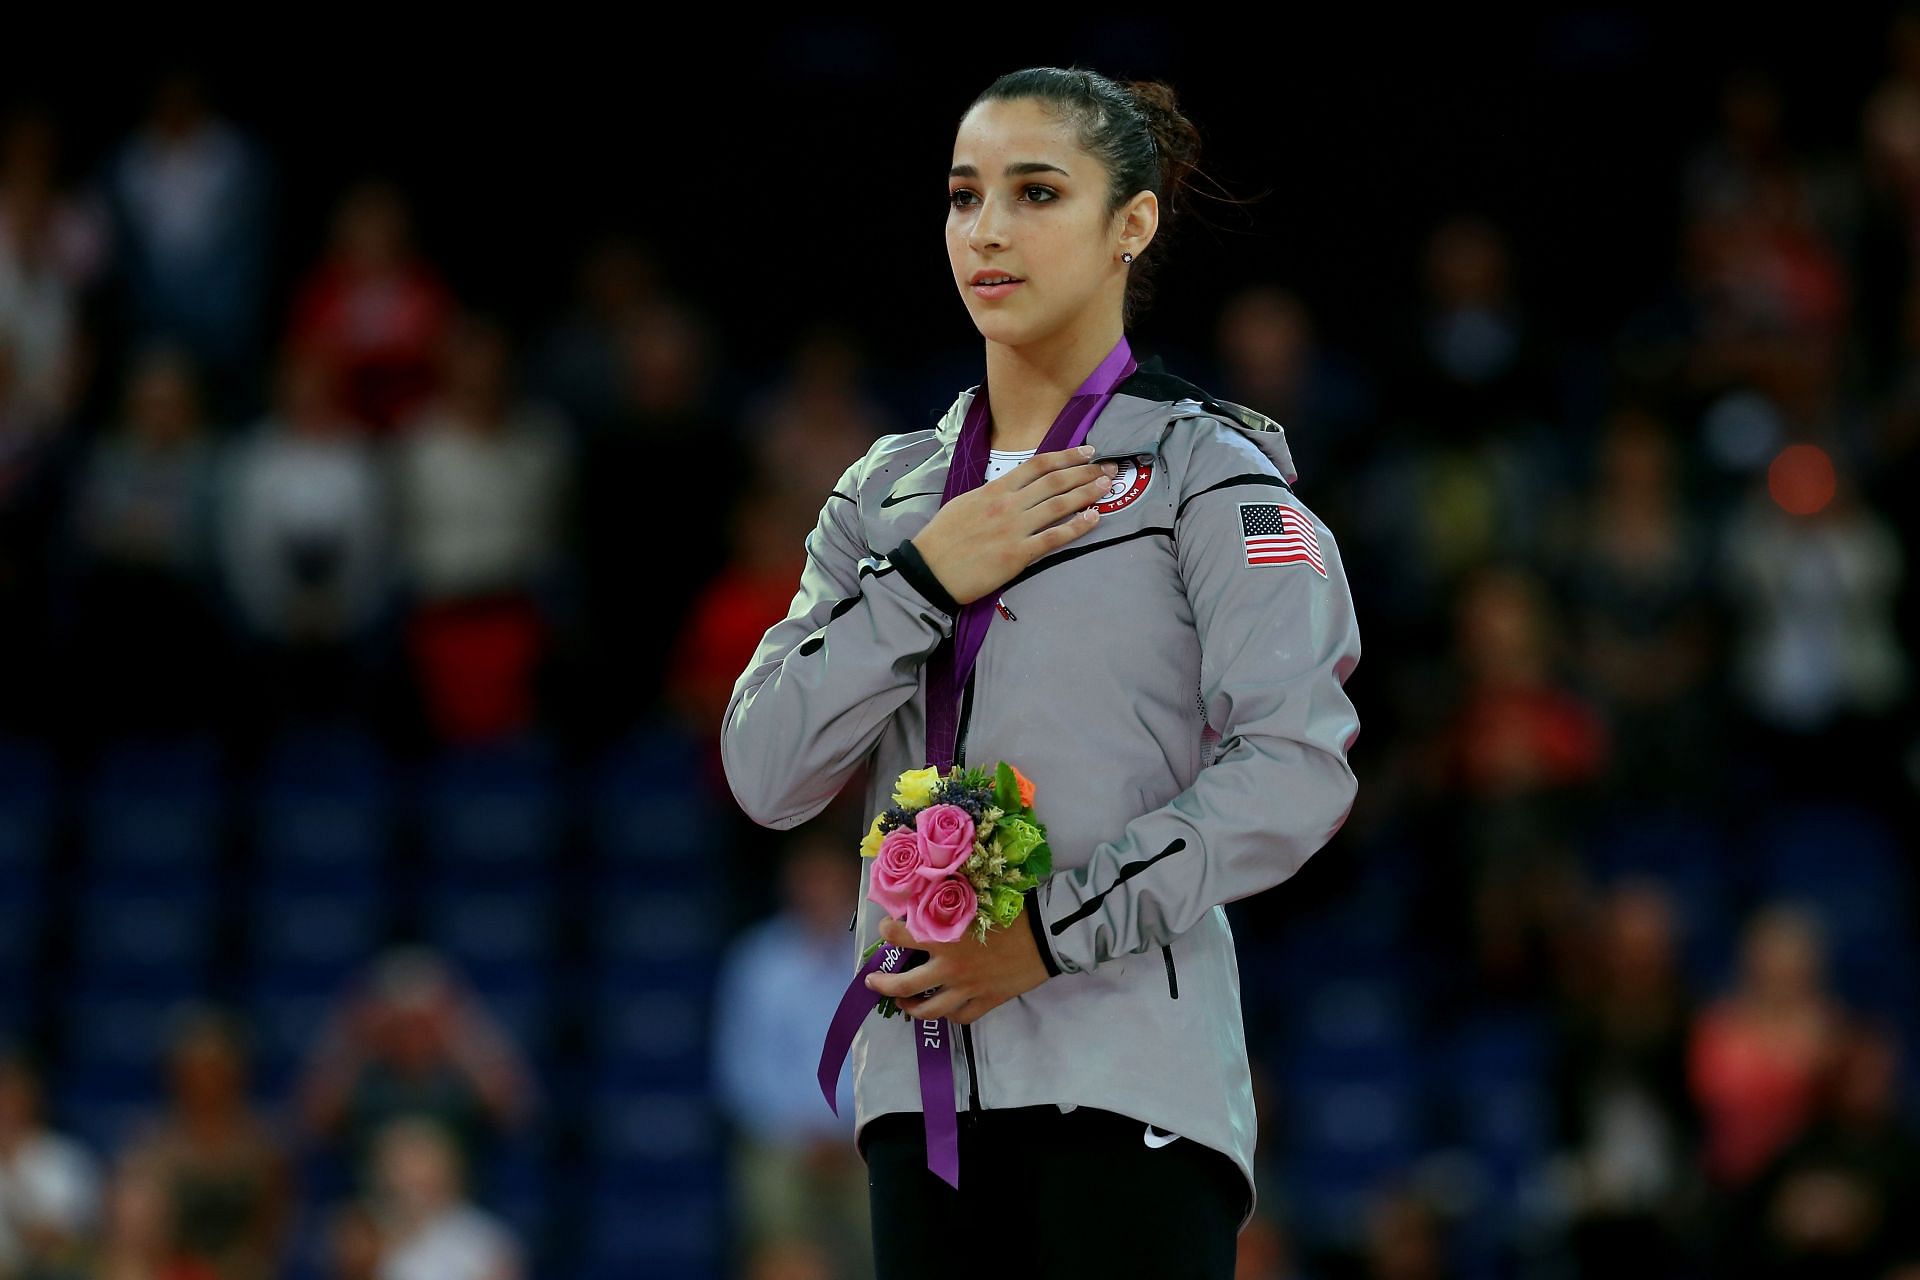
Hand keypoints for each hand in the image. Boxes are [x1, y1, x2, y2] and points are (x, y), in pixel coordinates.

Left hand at [866, 909, 1053, 1024]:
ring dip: (910, 1008)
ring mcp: (967, 989)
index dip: (886, 931)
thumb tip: (926, 898)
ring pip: (929, 1010)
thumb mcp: (975, 898)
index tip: (885, 929)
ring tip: (902, 1003)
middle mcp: (949, 967)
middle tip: (873, 982)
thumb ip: (948, 904)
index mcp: (943, 937)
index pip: (899, 936)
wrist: (1048, 934)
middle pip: (904, 985)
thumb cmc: (1013, 908)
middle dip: (882, 984)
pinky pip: (960, 1017)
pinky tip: (944, 1009)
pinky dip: (948, 1015)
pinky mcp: (986, 1001)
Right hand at [910, 445, 1118, 605]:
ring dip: (1087, 493)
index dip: (1066, 456)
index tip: (1087, 451)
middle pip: (1055, 481)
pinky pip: (1055, 537)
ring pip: (1059, 505)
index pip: (1037, 465)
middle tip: (1109, 467)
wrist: (929, 570)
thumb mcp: (965, 503)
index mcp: (994, 489)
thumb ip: (991, 494)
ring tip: (1107, 486)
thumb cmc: (943, 538)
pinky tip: (1094, 518)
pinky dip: (1077, 526)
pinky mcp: (1019, 554)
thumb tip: (1012, 488)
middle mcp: (1008, 504)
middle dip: (1085, 471)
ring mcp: (1015, 528)